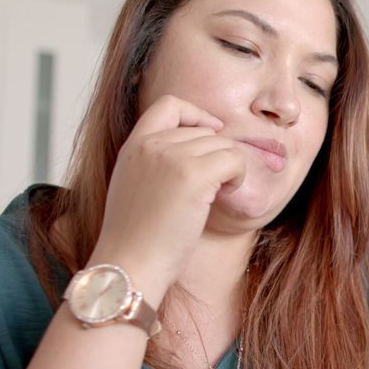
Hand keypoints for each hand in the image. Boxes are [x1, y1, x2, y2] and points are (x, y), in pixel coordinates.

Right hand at [88, 95, 244, 304]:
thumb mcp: (135, 186)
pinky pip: (235, 161)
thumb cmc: (137, 238)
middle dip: (217, 156)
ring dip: (229, 169)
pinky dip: (238, 177)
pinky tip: (225, 196)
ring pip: (224, 145)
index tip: (212, 133)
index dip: (196, 114)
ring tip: (216, 195)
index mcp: (133, 146)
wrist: (129, 264)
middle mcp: (150, 144)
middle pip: (205, 131)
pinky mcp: (193, 175)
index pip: (169, 105)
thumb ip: (156, 162)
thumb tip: (202, 148)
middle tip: (213, 188)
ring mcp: (171, 157)